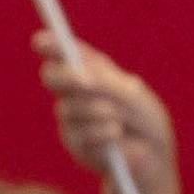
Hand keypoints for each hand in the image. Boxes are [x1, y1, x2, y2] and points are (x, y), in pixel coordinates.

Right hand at [38, 31, 177, 191]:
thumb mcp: (131, 93)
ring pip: (69, 108)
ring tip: (121, 120)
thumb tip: (85, 80)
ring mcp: (70, 118)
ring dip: (100, 111)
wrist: (153, 152)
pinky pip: (81, 133)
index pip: (61, 53)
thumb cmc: (143, 116)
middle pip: (51, 77)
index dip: (48, 45)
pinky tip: (117, 136)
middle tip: (89, 82)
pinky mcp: (74, 144)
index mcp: (86, 70)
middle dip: (67, 77)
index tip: (41, 41)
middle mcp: (72, 91)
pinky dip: (104, 132)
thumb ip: (107, 84)